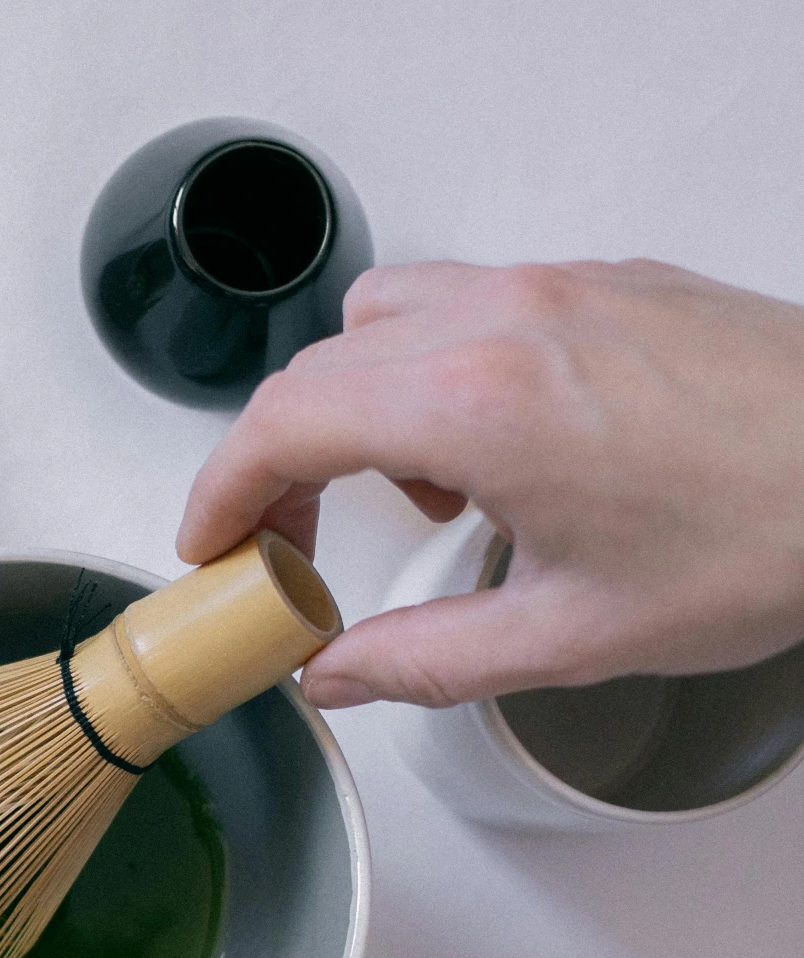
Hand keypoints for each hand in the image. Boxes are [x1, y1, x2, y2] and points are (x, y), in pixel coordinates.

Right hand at [177, 258, 803, 707]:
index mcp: (476, 404)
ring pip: (393, 315)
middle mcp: (504, 318)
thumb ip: (425, 661)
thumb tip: (335, 677)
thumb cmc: (769, 536)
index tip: (210, 547)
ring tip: (423, 498)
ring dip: (364, 401)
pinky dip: (445, 369)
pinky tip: (509, 453)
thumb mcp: (575, 636)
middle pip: (321, 367)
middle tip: (290, 547)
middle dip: (281, 460)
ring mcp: (561, 286)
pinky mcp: (612, 280)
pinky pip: (478, 301)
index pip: (283, 424)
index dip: (220, 493)